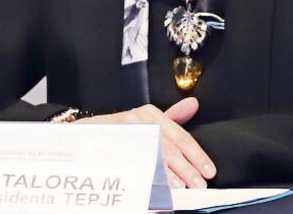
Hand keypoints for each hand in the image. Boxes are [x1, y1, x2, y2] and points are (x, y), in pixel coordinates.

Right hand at [76, 97, 215, 187]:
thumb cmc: (122, 129)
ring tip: (180, 187)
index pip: (180, 136)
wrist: (83, 134)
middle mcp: (138, 121)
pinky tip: (156, 188)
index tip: (209, 170)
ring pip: (152, 157)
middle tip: (199, 184)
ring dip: (169, 175)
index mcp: (151, 114)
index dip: (196, 155)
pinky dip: (147, 178)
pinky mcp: (112, 147)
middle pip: (168, 149)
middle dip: (187, 169)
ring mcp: (124, 134)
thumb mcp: (147, 119)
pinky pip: (133, 164)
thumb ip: (173, 116)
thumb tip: (193, 104)